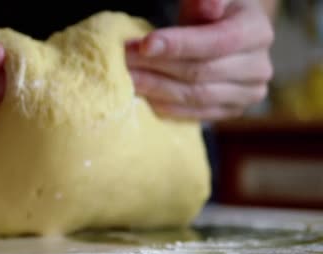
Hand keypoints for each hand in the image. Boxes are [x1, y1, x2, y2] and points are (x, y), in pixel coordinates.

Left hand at [126, 0, 273, 119]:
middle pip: (200, 72)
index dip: (179, 44)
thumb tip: (208, 7)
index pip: (216, 42)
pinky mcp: (230, 112)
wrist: (225, 36)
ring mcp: (247, 94)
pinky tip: (142, 96)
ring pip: (194, 96)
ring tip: (126, 78)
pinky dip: (164, 105)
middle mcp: (259, 66)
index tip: (144, 44)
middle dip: (157, 66)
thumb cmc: (211, 12)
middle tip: (123, 60)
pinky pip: (193, 113)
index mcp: (257, 31)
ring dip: (155, 88)